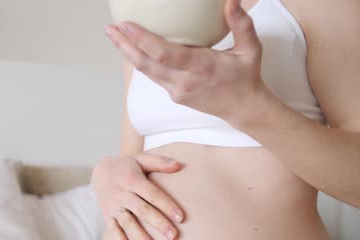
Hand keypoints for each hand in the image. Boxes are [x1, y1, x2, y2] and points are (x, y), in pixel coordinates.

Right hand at [90, 153, 184, 239]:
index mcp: (133, 180)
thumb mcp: (142, 159)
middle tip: (173, 236)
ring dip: (139, 236)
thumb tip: (179, 165)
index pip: (152, 194)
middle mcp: (122, 193)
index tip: (180, 217)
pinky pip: (113, 229)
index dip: (166, 205)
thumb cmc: (128, 166)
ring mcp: (113, 206)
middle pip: (142, 210)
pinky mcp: (107, 215)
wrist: (100, 172)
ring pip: (127, 222)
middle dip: (158, 223)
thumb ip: (160, 162)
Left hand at [104, 0, 266, 127]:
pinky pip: (154, 76)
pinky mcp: (175, 96)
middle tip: (110, 29)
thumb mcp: (250, 49)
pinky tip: (133, 49)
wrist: (243, 109)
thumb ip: (241, 24)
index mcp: (201, 68)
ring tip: (114, 36)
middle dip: (125, 46)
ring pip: (146, 72)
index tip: (126, 25)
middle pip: (146, 64)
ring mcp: (177, 91)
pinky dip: (141, 61)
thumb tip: (232, 0)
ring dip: (128, 53)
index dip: (142, 40)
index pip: (164, 54)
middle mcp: (184, 82)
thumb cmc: (246, 77)